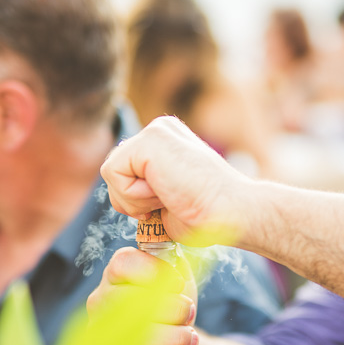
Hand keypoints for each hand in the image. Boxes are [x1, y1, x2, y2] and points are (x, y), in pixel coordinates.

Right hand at [87, 247, 198, 344]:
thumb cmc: (174, 307)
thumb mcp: (178, 278)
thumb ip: (175, 263)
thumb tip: (175, 264)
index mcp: (116, 275)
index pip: (123, 263)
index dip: (153, 271)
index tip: (178, 284)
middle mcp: (100, 302)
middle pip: (128, 300)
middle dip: (169, 308)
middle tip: (189, 313)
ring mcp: (98, 335)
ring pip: (130, 334)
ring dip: (169, 337)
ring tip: (189, 339)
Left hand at [100, 116, 251, 246]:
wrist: (232, 215)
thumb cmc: (208, 215)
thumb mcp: (167, 196)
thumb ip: (143, 186)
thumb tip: (119, 194)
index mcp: (165, 140)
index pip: (122, 171)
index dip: (136, 199)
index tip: (170, 202)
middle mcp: (160, 128)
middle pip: (114, 171)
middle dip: (132, 199)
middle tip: (171, 200)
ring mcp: (156, 130)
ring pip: (111, 173)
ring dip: (135, 199)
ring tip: (171, 195)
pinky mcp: (150, 139)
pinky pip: (112, 173)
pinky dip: (134, 196)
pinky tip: (166, 193)